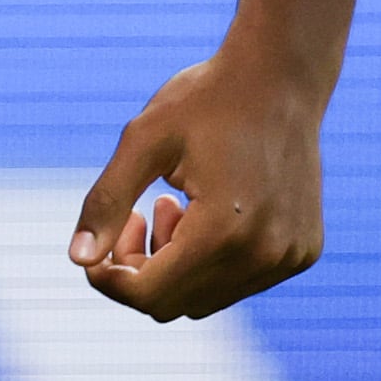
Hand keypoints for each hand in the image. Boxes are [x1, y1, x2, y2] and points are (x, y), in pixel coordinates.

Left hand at [66, 46, 324, 320]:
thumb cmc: (204, 101)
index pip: (150, 295)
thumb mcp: (142, 141)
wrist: (279, 77)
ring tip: (172, 203)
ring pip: (208, 298)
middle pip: (176, 303)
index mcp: (224, 232)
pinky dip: (211, 260)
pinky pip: (240, 282)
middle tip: (135, 213)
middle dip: (140, 268)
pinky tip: (205, 208)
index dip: (109, 279)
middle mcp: (265, 256)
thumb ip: (106, 202)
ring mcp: (290, 258)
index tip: (97, 246)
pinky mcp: (302, 252)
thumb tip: (77, 260)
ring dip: (175, 264)